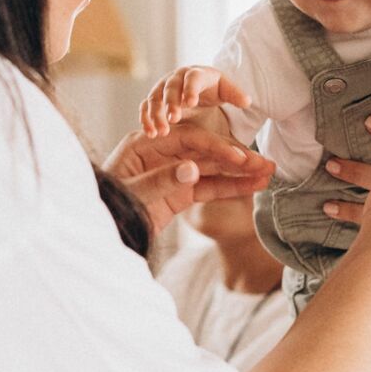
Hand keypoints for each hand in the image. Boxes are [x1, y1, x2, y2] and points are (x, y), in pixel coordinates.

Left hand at [104, 125, 273, 233]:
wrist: (102, 232)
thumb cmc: (109, 207)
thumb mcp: (132, 194)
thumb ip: (161, 181)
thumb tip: (192, 169)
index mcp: (145, 144)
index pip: (189, 139)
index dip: (216, 147)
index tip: (240, 157)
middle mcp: (162, 154)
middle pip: (206, 152)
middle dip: (237, 158)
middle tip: (266, 163)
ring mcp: (173, 173)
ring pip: (212, 169)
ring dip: (240, 172)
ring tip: (268, 173)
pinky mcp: (179, 193)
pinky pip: (208, 188)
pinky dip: (230, 187)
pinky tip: (253, 186)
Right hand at [140, 65, 251, 136]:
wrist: (200, 89)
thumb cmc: (214, 90)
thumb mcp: (226, 90)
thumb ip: (236, 95)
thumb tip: (247, 101)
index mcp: (196, 73)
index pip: (192, 78)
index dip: (190, 89)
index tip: (191, 103)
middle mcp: (176, 78)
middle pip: (170, 88)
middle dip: (170, 103)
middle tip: (174, 120)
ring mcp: (162, 88)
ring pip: (154, 98)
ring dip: (155, 114)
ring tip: (160, 133)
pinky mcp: (153, 99)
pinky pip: (145, 107)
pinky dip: (145, 119)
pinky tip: (149, 133)